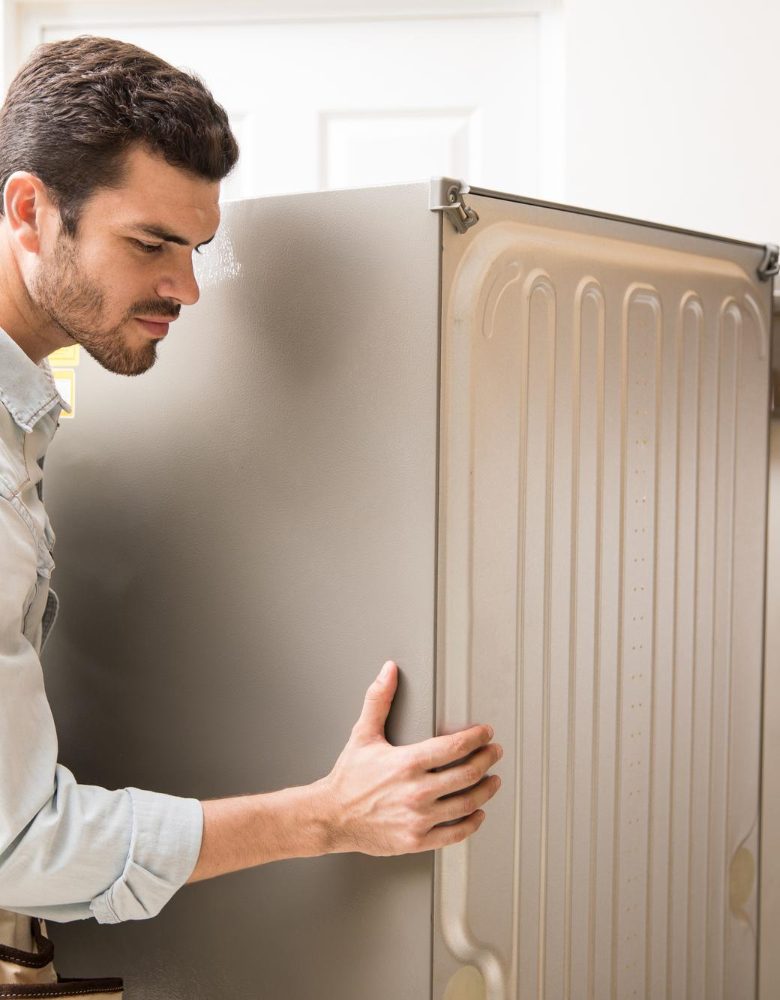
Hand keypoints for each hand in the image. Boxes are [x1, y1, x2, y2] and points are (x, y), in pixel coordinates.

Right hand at [317, 660, 502, 855]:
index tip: (485, 733)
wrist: (330, 816)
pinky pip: (455, 833)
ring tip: (492, 780)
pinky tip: (477, 814)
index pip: (454, 747)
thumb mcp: (363, 734)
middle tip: (494, 752)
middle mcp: (415, 792)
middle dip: (487, 760)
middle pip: (467, 774)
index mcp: (406, 763)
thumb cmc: (348, 778)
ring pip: (466, 803)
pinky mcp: (416, 840)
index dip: (476, 737)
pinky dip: (472, 823)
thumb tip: (388, 671)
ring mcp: (418, 818)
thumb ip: (379, 700)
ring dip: (486, 790)